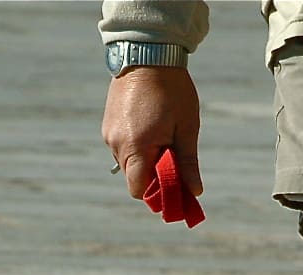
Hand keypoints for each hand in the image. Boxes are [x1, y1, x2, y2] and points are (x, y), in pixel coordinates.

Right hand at [102, 66, 201, 199]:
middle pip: (133, 177)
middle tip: (172, 157)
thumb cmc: (172, 90)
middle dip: (153, 175)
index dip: (156, 193)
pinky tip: (150, 126)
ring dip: (144, 159)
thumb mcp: (186, 128)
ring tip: (162, 135)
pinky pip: (122, 147)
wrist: (147, 53)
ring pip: (127, 162)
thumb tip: (194, 191)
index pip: (138, 189)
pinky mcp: (107, 125)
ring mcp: (109, 134)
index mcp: (136, 147)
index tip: (173, 185)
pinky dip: (136, 146)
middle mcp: (116, 144)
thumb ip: (187, 162)